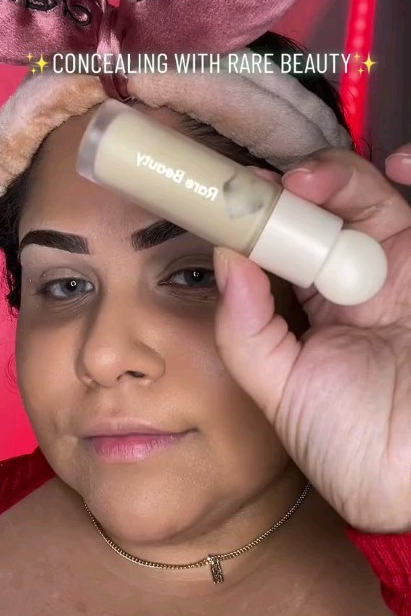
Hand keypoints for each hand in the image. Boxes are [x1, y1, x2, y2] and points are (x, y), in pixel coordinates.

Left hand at [213, 147, 410, 532]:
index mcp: (318, 313)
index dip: (256, 223)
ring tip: (304, 185)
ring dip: (337, 180)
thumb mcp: (281, 391)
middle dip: (290, 193)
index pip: (283, 251)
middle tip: (259, 188)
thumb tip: (224, 262)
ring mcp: (403, 273)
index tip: (225, 204)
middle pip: (323, 215)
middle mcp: (359, 287)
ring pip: (370, 200)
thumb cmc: (353, 448)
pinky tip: (396, 167)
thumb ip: (246, 331)